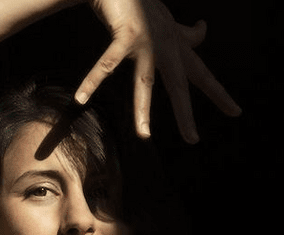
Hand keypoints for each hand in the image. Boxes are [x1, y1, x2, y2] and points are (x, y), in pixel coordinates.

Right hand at [75, 0, 240, 142]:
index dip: (219, 94)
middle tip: (193, 140)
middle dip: (185, 114)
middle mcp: (166, 47)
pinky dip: (92, 81)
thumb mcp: (170, 22)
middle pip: (179, 87)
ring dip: (142, 110)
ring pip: (145, 82)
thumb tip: (204, 28)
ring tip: (143, 136)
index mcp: (177, 47)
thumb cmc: (146, 4)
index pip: (203, 75)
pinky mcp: (126, 35)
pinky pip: (107, 64)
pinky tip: (81, 99)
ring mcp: (146, 42)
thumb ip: (187, 32)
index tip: (236, 112)